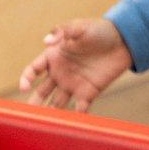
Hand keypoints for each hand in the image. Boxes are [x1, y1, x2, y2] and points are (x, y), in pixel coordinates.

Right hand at [18, 17, 132, 111]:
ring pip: (56, 102)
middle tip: (28, 113)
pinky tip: (71, 122)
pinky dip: (75, 115)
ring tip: (45, 122)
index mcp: (53, 56)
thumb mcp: (81, 26)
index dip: (26, 78)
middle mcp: (60, 72)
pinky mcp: (88, 92)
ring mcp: (73, 84)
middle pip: (41, 91)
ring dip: (50, 112)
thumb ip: (64, 31)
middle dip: (34, 102)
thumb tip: (46, 41)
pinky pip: (79, 107)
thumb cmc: (99, 30)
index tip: (25, 87)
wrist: (123, 41)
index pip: (33, 69)